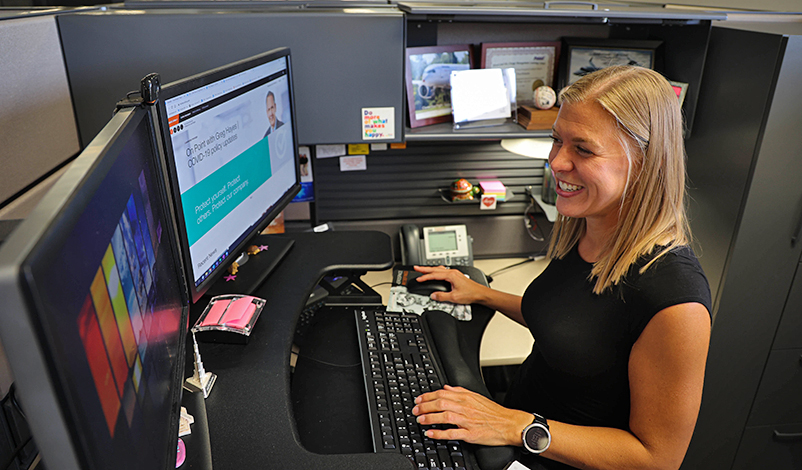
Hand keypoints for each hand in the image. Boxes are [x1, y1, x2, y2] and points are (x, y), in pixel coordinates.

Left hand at [411, 385, 532, 446]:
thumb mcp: (476, 397)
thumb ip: (460, 391)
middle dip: (425, 406)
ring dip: (429, 418)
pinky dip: (439, 433)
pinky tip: (430, 433)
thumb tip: (446, 388)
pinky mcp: (470, 434)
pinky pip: (452, 433)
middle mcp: (465, 408)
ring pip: (444, 417)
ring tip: (420, 420)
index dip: (428, 396)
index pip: (442, 394)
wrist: (509, 424)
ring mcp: (467, 421)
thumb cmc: (494, 412)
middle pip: (440, 404)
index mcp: (466, 398)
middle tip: (415, 410)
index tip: (418, 400)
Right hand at [412, 266, 485, 304]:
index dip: (425, 277)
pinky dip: (437, 271)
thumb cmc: (471, 294)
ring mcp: (455, 273)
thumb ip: (442, 296)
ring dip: (431, 269)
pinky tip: (436, 273)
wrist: (480, 294)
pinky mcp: (457, 276)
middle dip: (425, 269)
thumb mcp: (454, 298)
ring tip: (423, 270)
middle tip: (416, 268)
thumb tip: (433, 295)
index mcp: (451, 275)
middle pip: (435, 269)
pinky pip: (444, 271)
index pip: (434, 275)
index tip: (419, 279)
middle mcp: (453, 272)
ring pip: (439, 269)